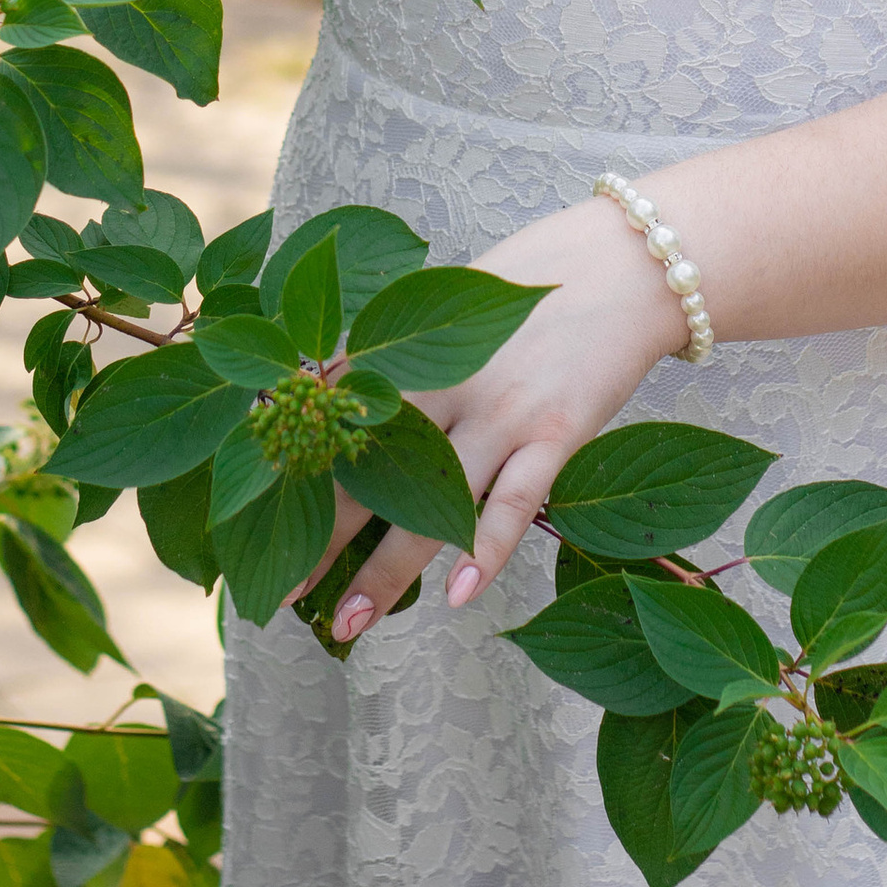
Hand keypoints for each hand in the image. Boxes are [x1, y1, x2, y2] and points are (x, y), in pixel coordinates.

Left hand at [292, 196, 685, 641]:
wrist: (631, 261)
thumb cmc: (537, 282)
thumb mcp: (455, 306)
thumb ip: (409, 359)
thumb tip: (346, 396)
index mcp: (412, 349)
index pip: (334, 423)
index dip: (295, 476)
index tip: (256, 521)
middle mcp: (446, 381)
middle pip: (368, 471)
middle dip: (320, 536)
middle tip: (279, 593)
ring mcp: (503, 410)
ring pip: (430, 502)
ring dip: (386, 570)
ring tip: (348, 625)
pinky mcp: (557, 431)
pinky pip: (515, 503)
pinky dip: (485, 549)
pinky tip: (456, 595)